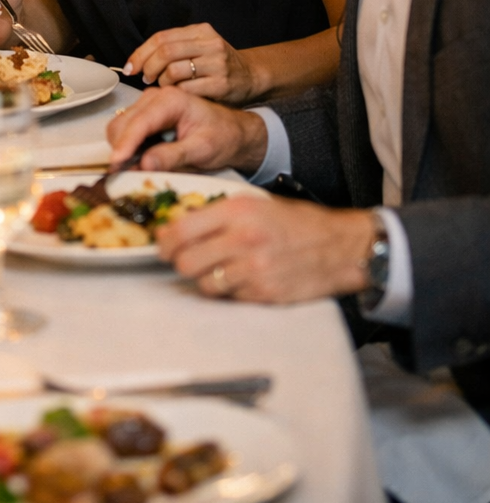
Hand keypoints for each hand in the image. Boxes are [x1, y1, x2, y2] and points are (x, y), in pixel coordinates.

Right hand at [106, 86, 268, 177]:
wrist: (233, 132)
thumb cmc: (222, 137)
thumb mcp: (202, 150)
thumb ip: (173, 156)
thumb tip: (144, 164)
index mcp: (170, 100)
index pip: (139, 123)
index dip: (125, 144)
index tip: (116, 164)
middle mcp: (154, 97)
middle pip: (122, 123)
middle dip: (120, 149)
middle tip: (124, 174)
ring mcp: (147, 105)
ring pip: (119, 127)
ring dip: (122, 149)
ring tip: (134, 168)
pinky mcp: (144, 115)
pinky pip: (126, 131)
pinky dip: (127, 147)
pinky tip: (139, 159)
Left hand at [124, 24, 254, 103]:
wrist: (251, 77)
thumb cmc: (217, 64)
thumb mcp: (199, 47)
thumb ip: (174, 48)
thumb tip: (138, 60)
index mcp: (201, 31)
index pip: (162, 38)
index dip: (141, 53)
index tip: (130, 67)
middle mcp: (210, 44)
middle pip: (166, 52)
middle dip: (149, 67)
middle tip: (145, 78)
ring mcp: (217, 64)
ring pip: (174, 71)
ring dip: (162, 82)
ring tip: (163, 86)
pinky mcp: (221, 85)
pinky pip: (187, 90)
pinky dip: (175, 94)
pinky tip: (177, 95)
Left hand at [154, 195, 374, 303]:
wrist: (339, 247)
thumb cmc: (296, 223)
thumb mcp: (255, 204)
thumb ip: (218, 214)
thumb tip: (180, 226)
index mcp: (237, 212)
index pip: (182, 230)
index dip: (166, 241)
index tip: (163, 244)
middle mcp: (243, 240)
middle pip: (186, 262)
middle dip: (180, 263)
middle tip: (184, 260)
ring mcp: (254, 270)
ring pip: (205, 284)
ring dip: (205, 279)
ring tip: (216, 270)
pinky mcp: (265, 294)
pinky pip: (230, 298)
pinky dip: (230, 292)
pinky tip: (241, 280)